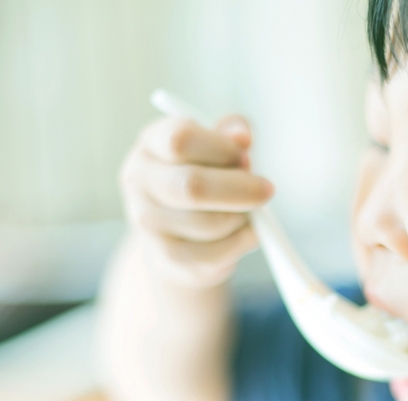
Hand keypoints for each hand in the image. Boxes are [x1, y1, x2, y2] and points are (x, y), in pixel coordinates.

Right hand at [119, 115, 273, 286]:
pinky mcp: (166, 259)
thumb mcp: (214, 148)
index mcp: (151, 144)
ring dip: (242, 218)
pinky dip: (241, 243)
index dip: (222, 149)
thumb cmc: (201, 179)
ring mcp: (148, 223)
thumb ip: (230, 134)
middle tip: (267, 190)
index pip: (180, 140)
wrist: (174, 237)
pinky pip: (215, 255)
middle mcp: (140, 182)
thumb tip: (242, 136)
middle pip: (192, 186)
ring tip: (248, 212)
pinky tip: (244, 233)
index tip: (246, 158)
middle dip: (240, 189)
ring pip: (209, 223)